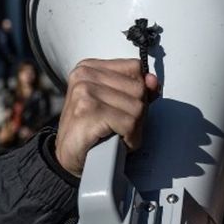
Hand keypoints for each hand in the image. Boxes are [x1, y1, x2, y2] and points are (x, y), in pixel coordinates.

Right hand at [55, 59, 159, 176]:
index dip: (138, 92)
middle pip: (138, 89)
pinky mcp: (88, 111)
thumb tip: (153, 81)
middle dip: (137, 113)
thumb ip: (137, 89)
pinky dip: (130, 139)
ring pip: (137, 107)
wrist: (70, 155)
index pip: (134, 68)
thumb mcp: (117, 103)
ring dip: (134, 128)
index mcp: (89, 67)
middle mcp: (85, 76)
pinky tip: (116, 142)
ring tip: (116, 133)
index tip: (123, 107)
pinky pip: (129, 124)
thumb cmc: (93, 129)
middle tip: (119, 125)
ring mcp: (85, 92)